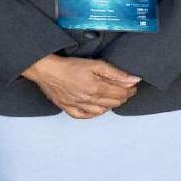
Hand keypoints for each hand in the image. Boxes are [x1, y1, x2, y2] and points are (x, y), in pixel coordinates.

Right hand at [20, 54, 141, 117]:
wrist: (47, 70)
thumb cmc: (69, 65)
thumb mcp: (96, 64)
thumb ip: (116, 73)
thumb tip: (133, 80)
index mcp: (97, 89)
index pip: (121, 94)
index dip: (130, 91)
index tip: (133, 87)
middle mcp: (89, 100)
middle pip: (113, 103)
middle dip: (123, 97)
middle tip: (126, 91)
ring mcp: (78, 106)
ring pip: (101, 111)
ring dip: (110, 106)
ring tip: (113, 98)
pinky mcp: (68, 108)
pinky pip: (84, 116)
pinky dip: (93, 114)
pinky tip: (96, 109)